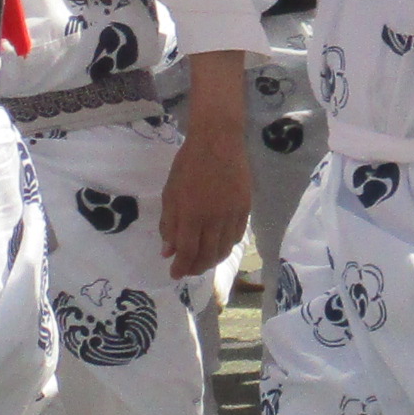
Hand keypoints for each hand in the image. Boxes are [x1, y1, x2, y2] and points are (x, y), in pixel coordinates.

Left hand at [162, 121, 254, 281]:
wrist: (218, 140)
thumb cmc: (188, 164)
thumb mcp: (170, 193)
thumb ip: (169, 223)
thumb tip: (168, 251)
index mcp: (191, 215)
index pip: (187, 252)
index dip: (180, 267)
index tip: (174, 274)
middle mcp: (214, 220)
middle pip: (207, 256)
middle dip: (196, 268)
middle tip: (188, 270)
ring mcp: (232, 215)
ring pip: (224, 249)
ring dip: (212, 260)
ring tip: (203, 260)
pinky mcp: (245, 208)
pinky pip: (237, 236)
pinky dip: (227, 246)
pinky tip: (219, 245)